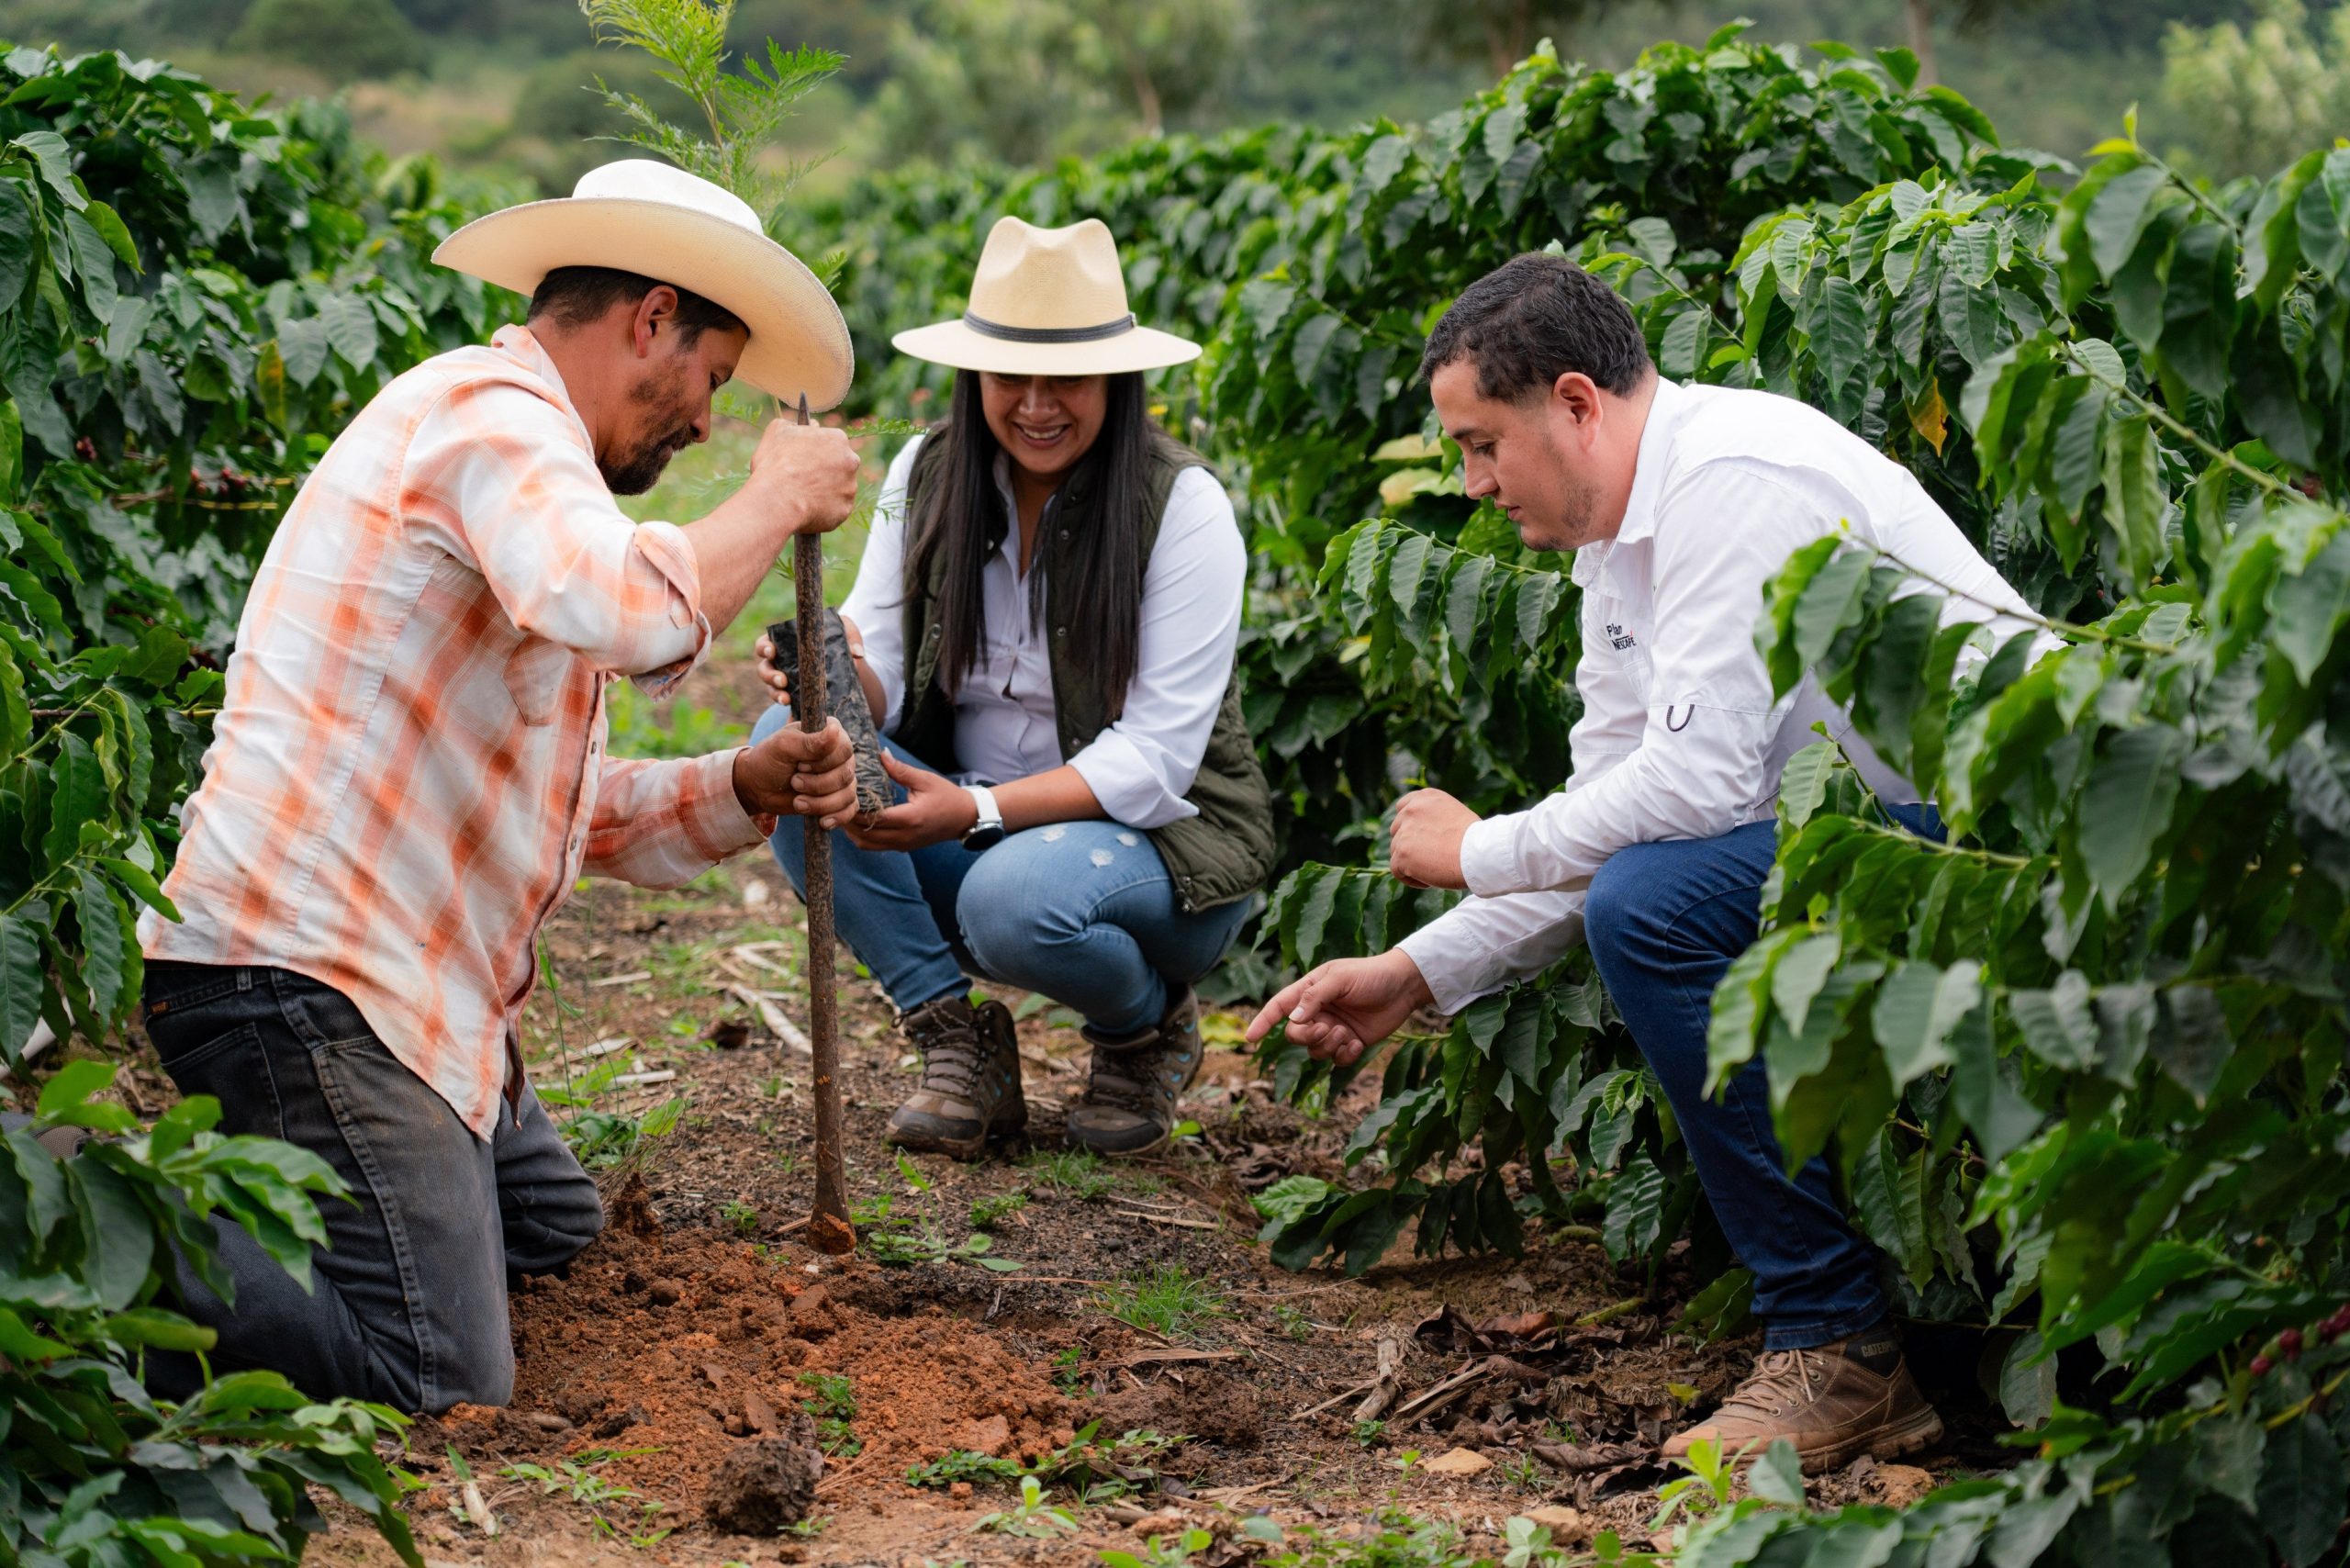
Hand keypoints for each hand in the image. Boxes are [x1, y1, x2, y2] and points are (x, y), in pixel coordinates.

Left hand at [732, 717, 855, 824]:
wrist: (758, 787)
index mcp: (830, 733)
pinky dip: (837, 817)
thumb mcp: (783, 747)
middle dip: (818, 785)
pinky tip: (822, 822)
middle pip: (846, 775)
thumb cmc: (769, 760)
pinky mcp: (839, 797)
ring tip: (798, 802)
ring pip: (848, 795)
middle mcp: (839, 754)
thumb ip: (809, 742)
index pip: (844, 749)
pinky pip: (850, 809)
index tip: (800, 765)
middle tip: (794, 782)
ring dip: (822, 803)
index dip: (823, 763)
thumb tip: (835, 731)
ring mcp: (841, 777)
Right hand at [745, 417, 858, 536]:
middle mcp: (851, 461)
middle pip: (840, 465)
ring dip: (825, 490)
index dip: (815, 450)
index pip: (831, 442)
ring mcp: (850, 487)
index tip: (804, 458)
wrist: (778, 500)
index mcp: (837, 438)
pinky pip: (836, 508)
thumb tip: (801, 426)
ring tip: (803, 495)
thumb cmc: (776, 463)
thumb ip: (792, 425)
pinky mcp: (845, 509)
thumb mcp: (777, 432)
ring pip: (839, 487)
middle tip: (804, 477)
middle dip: (825, 470)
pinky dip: (824, 509)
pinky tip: (807, 508)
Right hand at [753, 615, 862, 705]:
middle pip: (764, 668)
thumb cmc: (841, 640)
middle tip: (782, 680)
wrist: (849, 664)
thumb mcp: (847, 633)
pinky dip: (785, 703)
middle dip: (769, 675)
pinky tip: (790, 707)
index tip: (772, 651)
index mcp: (785, 641)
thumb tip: (857, 653)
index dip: (764, 648)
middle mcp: (780, 661)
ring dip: (775, 693)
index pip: (765, 643)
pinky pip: (783, 700)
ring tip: (785, 699)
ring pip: (771, 687)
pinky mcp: (793, 694)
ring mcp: (785, 679)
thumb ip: (851, 637)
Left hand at [842, 751, 976, 851]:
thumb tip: (880, 755)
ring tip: (843, 814)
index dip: (855, 810)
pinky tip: (857, 823)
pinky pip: (876, 847)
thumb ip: (900, 770)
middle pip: (865, 835)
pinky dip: (863, 837)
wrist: (965, 818)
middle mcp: (905, 836)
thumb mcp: (925, 779)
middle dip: (848, 822)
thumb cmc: (947, 796)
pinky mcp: (904, 847)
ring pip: (868, 845)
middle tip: (835, 805)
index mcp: (910, 818)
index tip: (842, 796)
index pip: (873, 818)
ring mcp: (904, 844)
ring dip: (853, 833)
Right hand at [1243, 951, 1433, 1067]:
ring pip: (1314, 1050)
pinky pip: (1336, 1060)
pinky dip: (1345, 1055)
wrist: (1403, 987)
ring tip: (1346, 1033)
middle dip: (1307, 1036)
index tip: (1250, 1038)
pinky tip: (1358, 1043)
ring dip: (1328, 1046)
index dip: (1263, 1022)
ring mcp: (1333, 1028)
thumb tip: (1293, 1019)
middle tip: (1327, 1028)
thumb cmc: (1371, 975)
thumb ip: (1315, 997)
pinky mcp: (1350, 1043)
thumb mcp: (1340, 978)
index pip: (1279, 1007)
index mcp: (1310, 991)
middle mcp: (1318, 1012)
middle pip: (1295, 1035)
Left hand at [1389, 787, 1478, 889]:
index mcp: (1425, 797)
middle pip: (1397, 831)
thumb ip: (1434, 818)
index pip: (1403, 807)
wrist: (1480, 854)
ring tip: (1437, 869)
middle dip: (1410, 845)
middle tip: (1432, 858)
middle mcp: (1411, 810)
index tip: (1420, 839)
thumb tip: (1422, 834)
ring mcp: (1404, 832)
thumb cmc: (1476, 840)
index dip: (1409, 825)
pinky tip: (1430, 880)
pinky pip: (1397, 870)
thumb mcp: (1454, 815)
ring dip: (1412, 863)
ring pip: (1397, 851)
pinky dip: (1412, 879)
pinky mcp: (1401, 853)